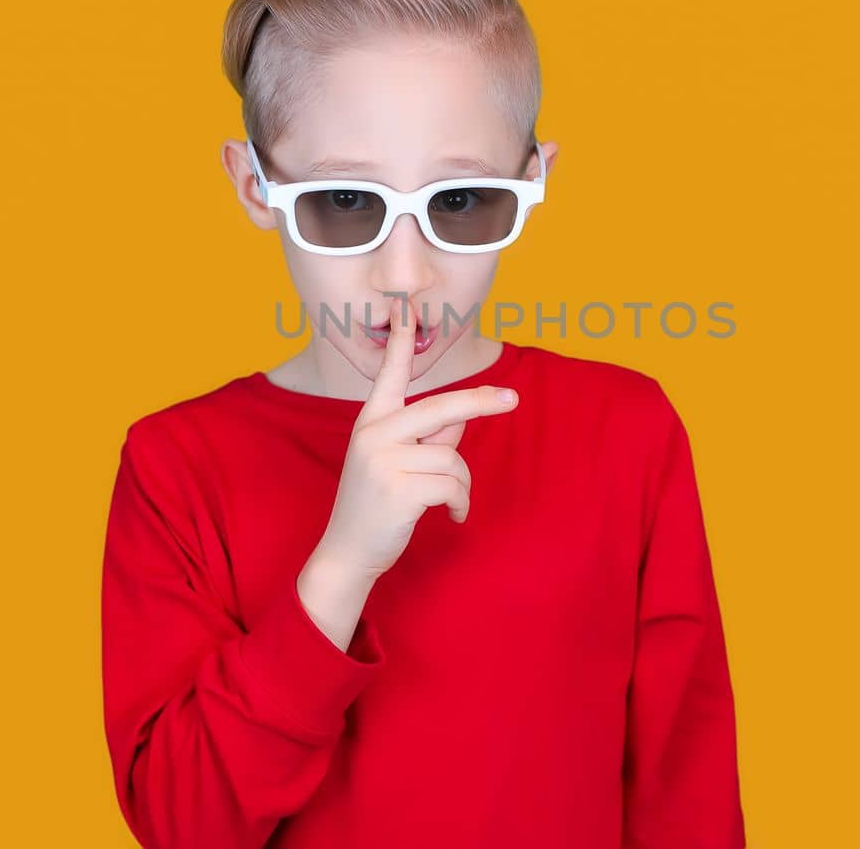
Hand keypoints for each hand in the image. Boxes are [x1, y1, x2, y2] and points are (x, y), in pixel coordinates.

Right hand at [311, 302, 519, 581]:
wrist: (348, 552)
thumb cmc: (377, 504)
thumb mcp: (398, 461)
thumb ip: (429, 435)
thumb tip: (463, 417)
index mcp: (371, 420)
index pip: (390, 374)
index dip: (400, 341)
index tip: (406, 306)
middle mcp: (373, 433)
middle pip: (441, 407)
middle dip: (481, 402)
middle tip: (512, 397)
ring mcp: (382, 460)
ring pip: (452, 458)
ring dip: (462, 485)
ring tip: (450, 502)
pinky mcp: (397, 489)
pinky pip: (452, 486)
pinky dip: (460, 504)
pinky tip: (452, 516)